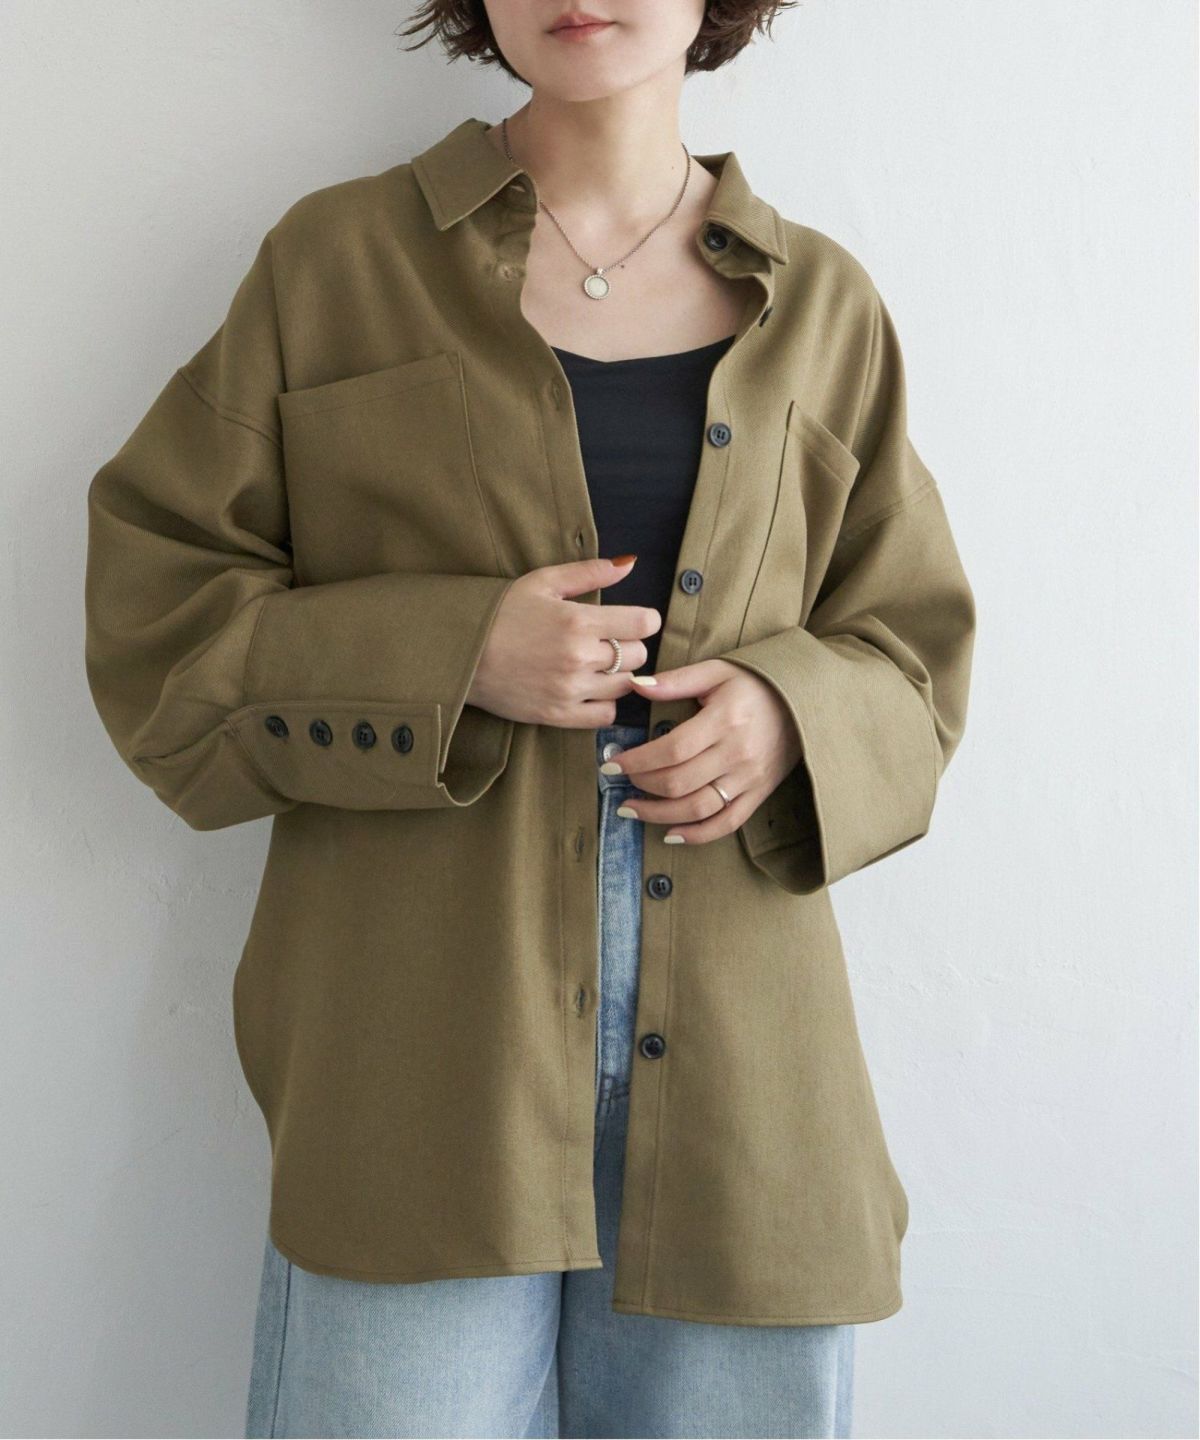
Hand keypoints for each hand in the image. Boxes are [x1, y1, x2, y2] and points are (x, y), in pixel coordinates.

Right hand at [467, 556, 660, 726]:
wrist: (462, 655)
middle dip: (628, 646)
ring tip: (595, 665)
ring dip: (617, 675)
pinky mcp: (559, 715)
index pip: (643, 624)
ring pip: (625, 687)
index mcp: (579, 621)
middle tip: (606, 642)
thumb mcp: (542, 582)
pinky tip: (589, 690)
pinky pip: (605, 716)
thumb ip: (588, 572)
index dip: (644, 620)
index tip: (633, 621)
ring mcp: (570, 690)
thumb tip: (628, 563)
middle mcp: (579, 658)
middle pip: (637, 656)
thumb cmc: (500, 614)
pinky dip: (604, 704)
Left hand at [606, 659, 803, 844]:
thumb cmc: (755, 684)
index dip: (637, 761)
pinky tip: (670, 834)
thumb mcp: (716, 671)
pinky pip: (726, 823)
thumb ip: (675, 681)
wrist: (804, 702)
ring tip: (631, 809)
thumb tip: (634, 686)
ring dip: (658, 815)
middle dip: (642, 785)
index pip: (672, 749)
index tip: (612, 763)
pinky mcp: (759, 794)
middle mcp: (738, 753)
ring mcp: (750, 778)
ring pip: (698, 808)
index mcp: (724, 720)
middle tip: (621, 781)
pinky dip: (696, 834)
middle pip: (680, 782)